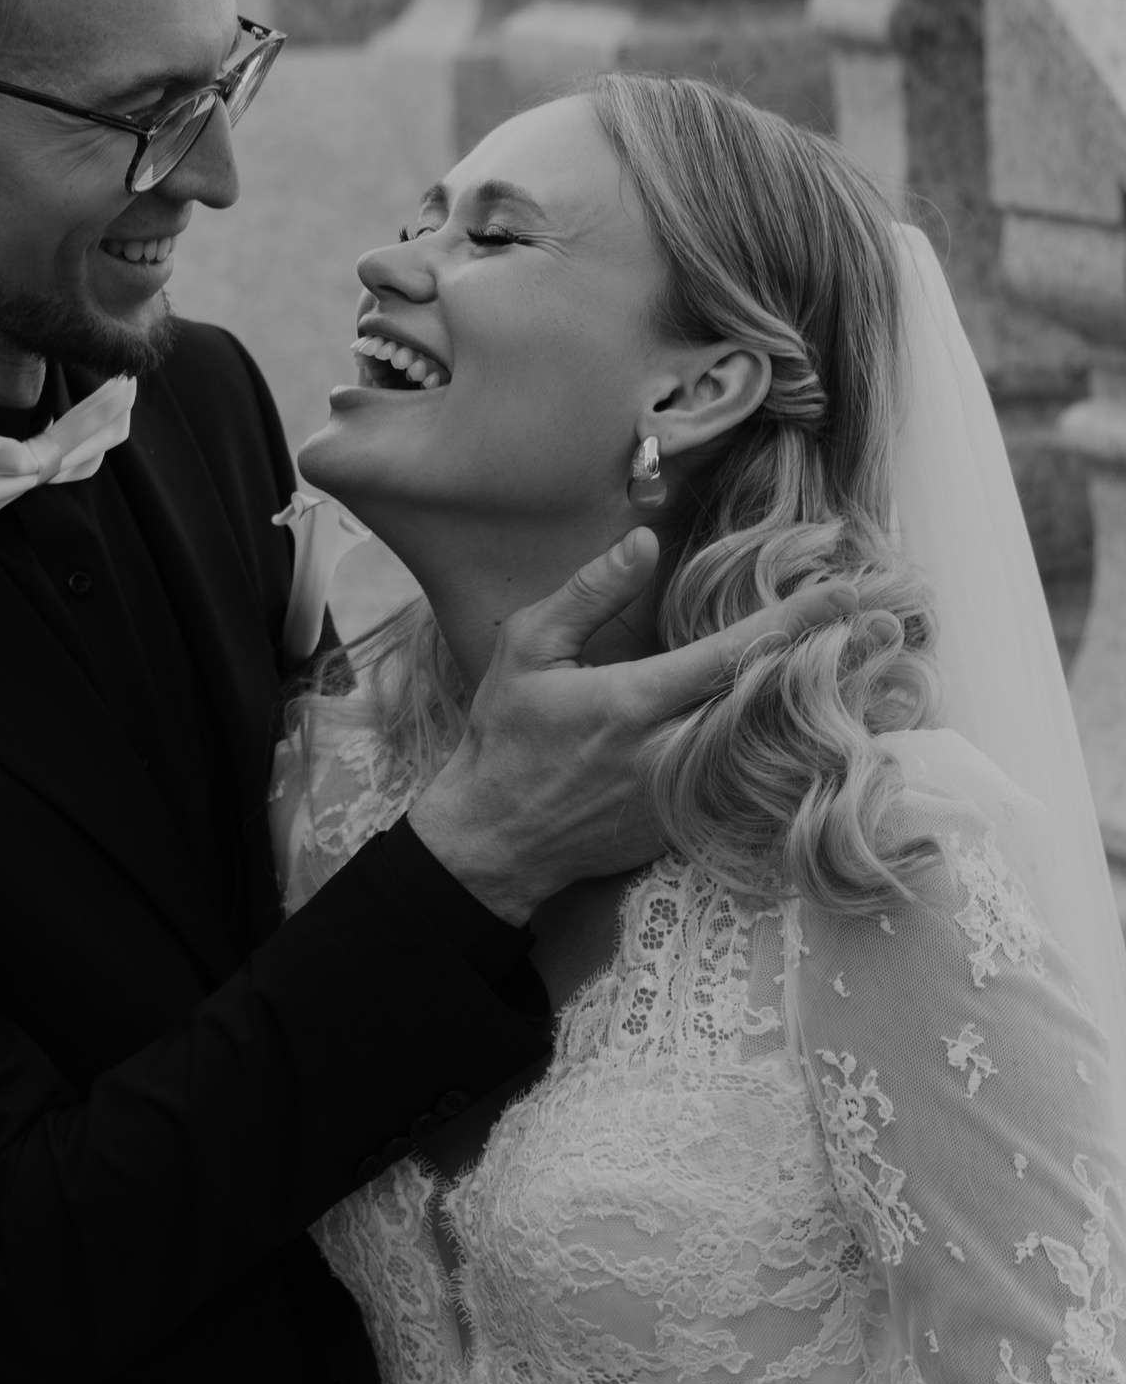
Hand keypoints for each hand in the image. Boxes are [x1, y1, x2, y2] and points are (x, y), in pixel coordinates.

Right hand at [408, 530, 856, 926]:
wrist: (493, 840)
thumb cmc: (504, 739)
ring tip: (873, 668)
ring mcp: (684, 796)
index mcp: (635, 702)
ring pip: (767, 745)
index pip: (732, 653)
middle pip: (770, 700)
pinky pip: (746, 783)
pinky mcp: (686, 826)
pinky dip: (784, 752)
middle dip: (831, 658)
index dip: (795, 620)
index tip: (847, 593)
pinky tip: (819, 727)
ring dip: (818, 706)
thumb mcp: (525, 650)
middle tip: (891, 625)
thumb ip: (587, 594)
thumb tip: (643, 543)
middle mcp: (671, 751)